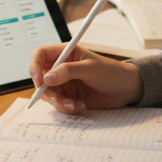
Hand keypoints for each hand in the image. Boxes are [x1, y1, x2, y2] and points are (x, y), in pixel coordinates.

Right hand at [28, 44, 142, 113]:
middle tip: (60, 99)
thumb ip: (69, 71)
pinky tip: (80, 106)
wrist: (126, 89)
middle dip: (47, 91)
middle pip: (40, 78)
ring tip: (75, 105)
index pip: (40, 55)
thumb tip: (47, 77)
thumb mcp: (91, 68)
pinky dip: (67, 108)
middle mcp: (61, 68)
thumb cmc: (112, 72)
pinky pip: (59, 104)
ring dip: (59, 102)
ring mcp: (64, 83)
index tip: (39, 80)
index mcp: (65, 53)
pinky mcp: (69, 97)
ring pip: (48, 94)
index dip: (34, 66)